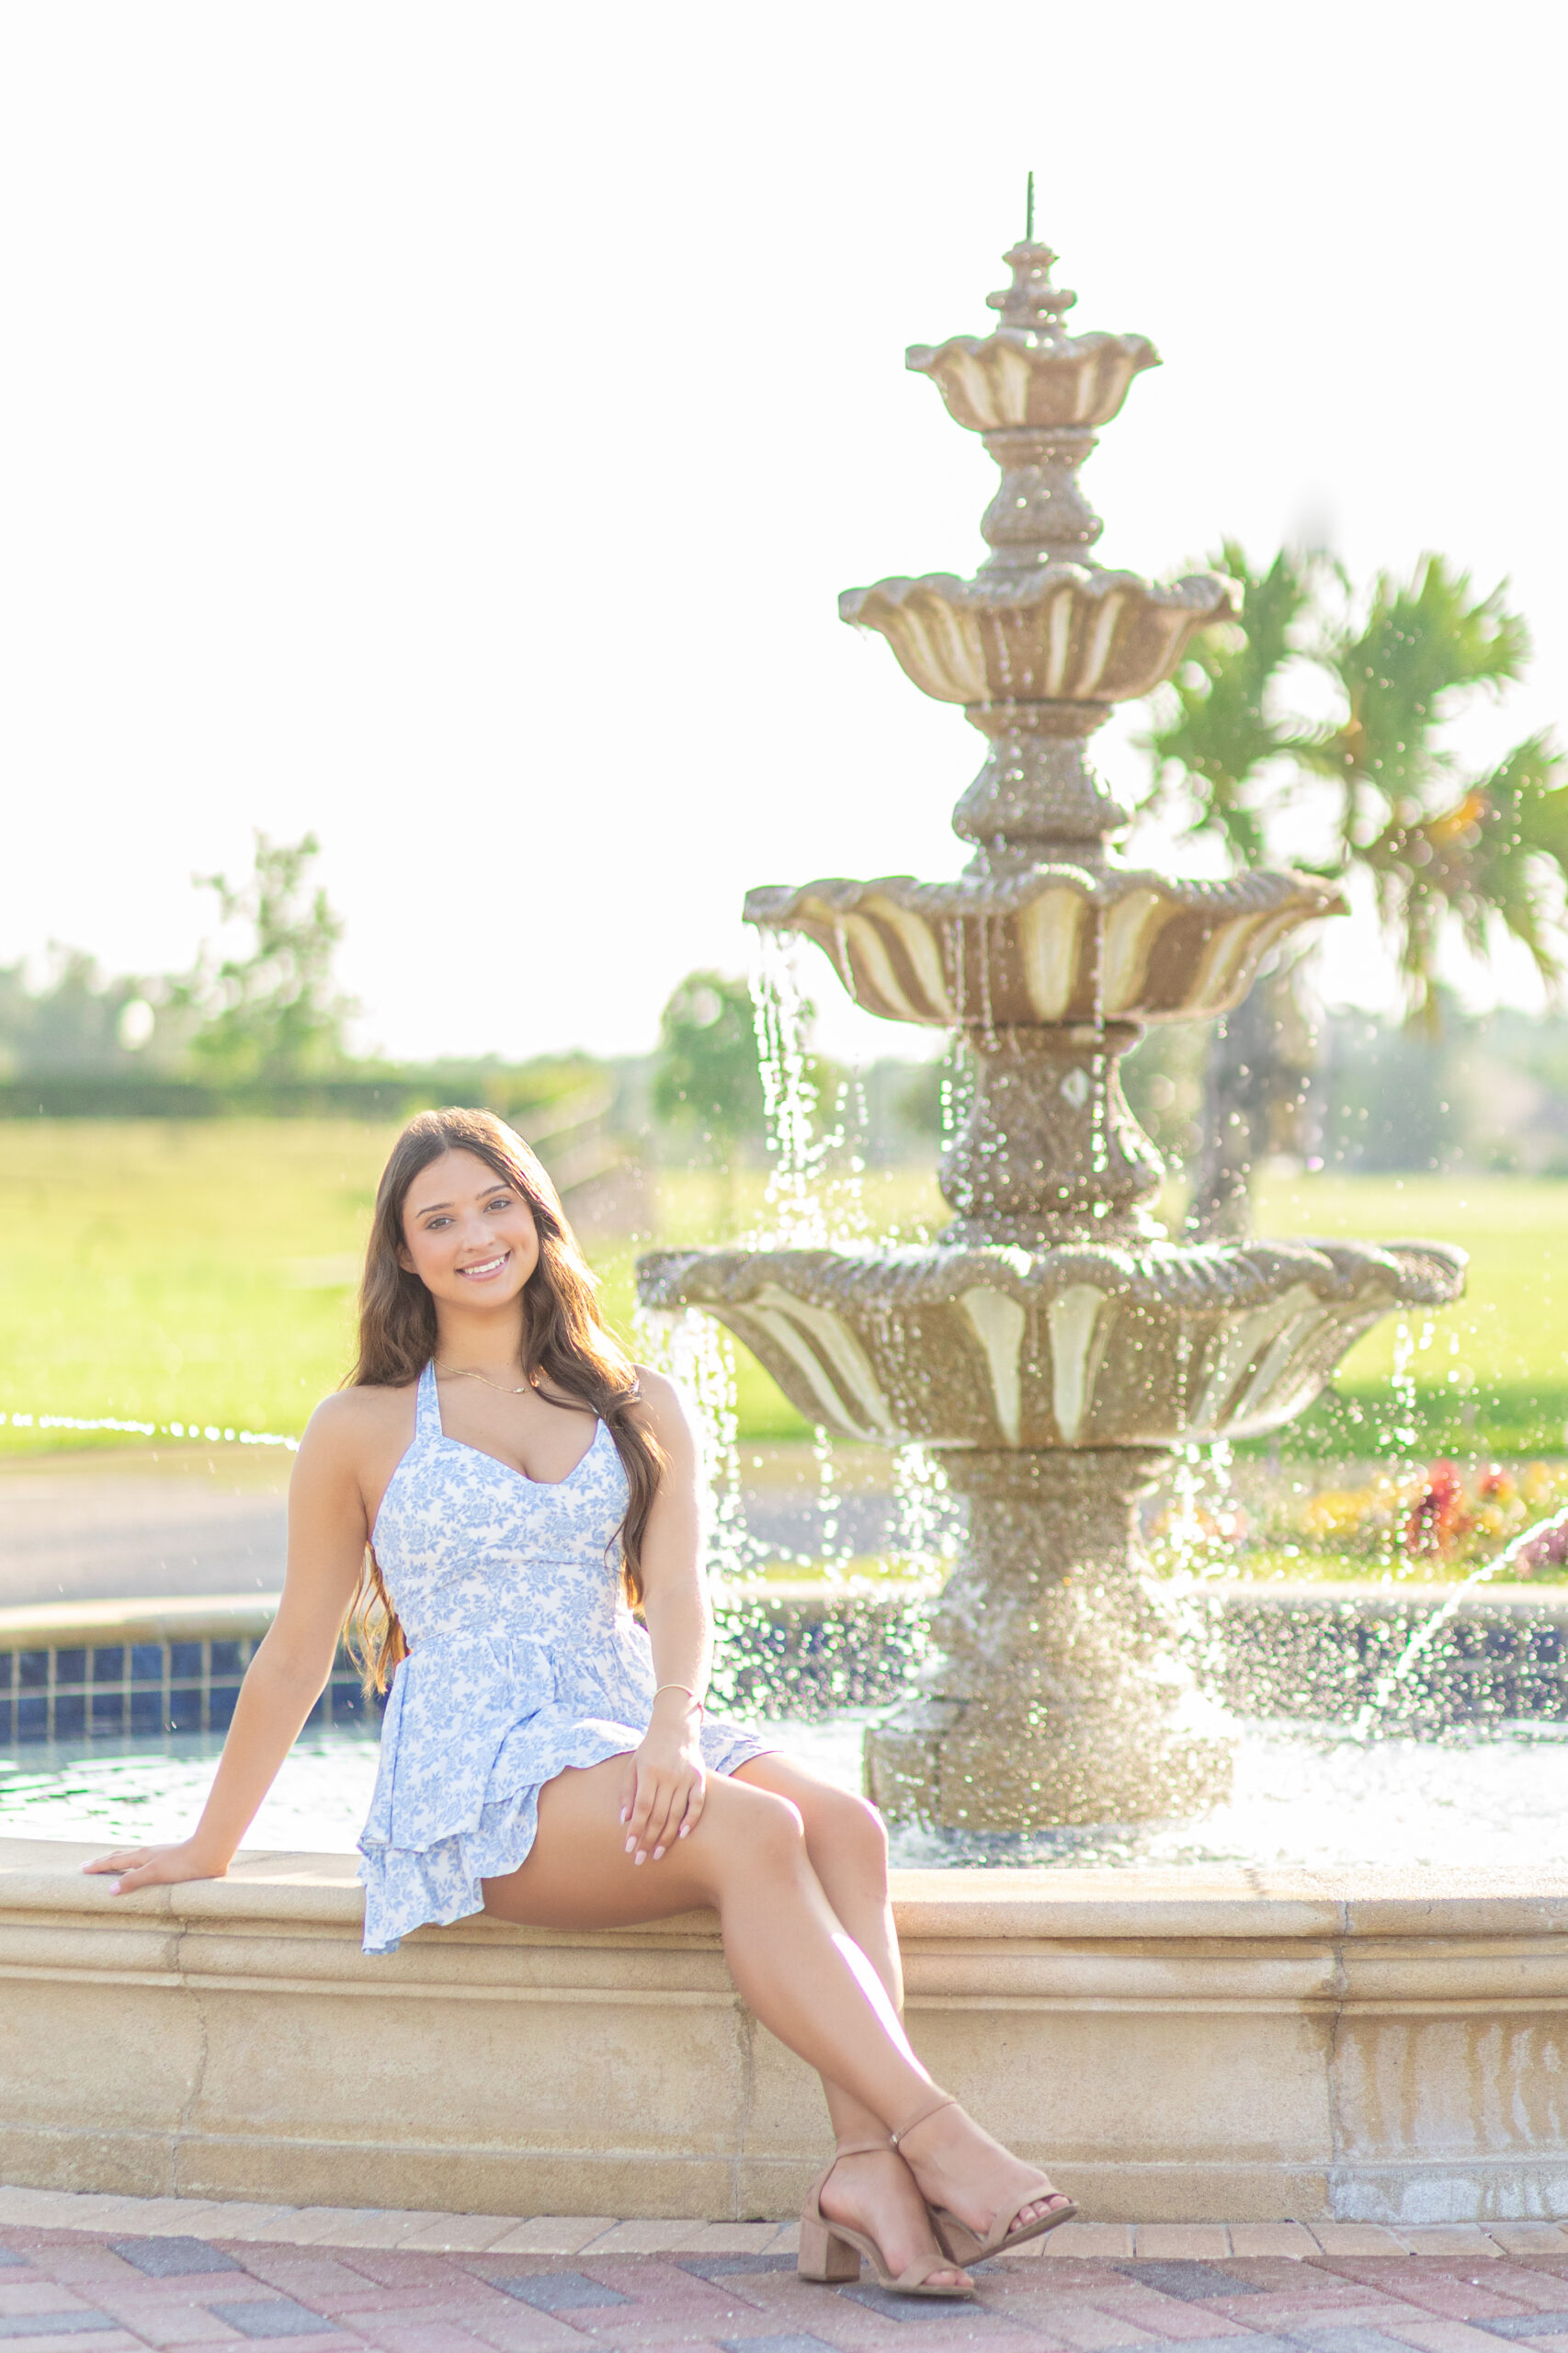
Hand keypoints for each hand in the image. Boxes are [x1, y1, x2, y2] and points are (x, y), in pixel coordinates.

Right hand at [81, 1839, 228, 1894]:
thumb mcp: (155, 1873)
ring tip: (113, 1869)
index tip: (81, 1869)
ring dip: (121, 1865)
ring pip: (135, 1860)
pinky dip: (137, 1869)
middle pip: (122, 1857)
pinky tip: (144, 1873)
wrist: (211, 1853)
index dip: (97, 1865)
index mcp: (142, 1856)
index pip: (114, 1861)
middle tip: (89, 1866)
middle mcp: (149, 1855)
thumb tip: (110, 1890)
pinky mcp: (172, 1863)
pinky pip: (147, 1866)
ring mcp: (160, 1857)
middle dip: (105, 1862)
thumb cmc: (183, 1864)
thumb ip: (133, 1880)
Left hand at [618, 1708, 705, 1863]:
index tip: (629, 1849)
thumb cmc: (649, 1751)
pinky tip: (682, 1835)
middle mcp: (668, 1776)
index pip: (642, 1808)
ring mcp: (686, 1777)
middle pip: (658, 1815)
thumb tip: (625, 1821)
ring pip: (676, 1814)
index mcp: (649, 1772)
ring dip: (667, 1837)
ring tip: (658, 1853)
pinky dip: (691, 1820)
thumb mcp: (632, 1766)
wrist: (675, 1728)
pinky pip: (697, 1803)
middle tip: (641, 1859)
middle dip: (649, 1840)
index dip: (635, 1830)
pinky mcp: (699, 1778)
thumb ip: (627, 1793)